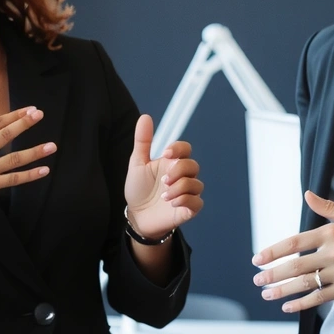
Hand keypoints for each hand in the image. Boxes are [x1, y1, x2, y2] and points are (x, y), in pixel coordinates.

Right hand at [0, 94, 55, 222]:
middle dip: (25, 124)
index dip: (14, 115)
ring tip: (52, 146)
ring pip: (14, 159)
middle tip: (40, 115)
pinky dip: (30, 176)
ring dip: (35, 152)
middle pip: (6, 135)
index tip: (29, 109)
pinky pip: (13, 180)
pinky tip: (44, 170)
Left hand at [123, 114, 201, 241]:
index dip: (180, 148)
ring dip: (180, 188)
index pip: (186, 149)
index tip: (166, 153)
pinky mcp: (188, 209)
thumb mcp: (137, 164)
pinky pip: (197, 202)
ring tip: (163, 196)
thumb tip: (145, 117)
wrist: (136, 216)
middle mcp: (182, 176)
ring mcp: (187, 193)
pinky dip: (185, 200)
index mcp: (171, 163)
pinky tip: (171, 203)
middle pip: (193, 166)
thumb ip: (143, 141)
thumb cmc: (138, 190)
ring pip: (196, 184)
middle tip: (163, 181)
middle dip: (179, 171)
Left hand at [251, 193, 333, 313]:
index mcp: (331, 233)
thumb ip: (328, 207)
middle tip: (258, 279)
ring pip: (304, 284)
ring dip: (281, 290)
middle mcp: (333, 253)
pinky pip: (319, 297)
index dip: (273, 252)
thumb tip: (308, 195)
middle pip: (295, 266)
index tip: (258, 259)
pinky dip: (301, 304)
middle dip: (272, 274)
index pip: (294, 243)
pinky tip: (288, 306)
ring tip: (267, 294)